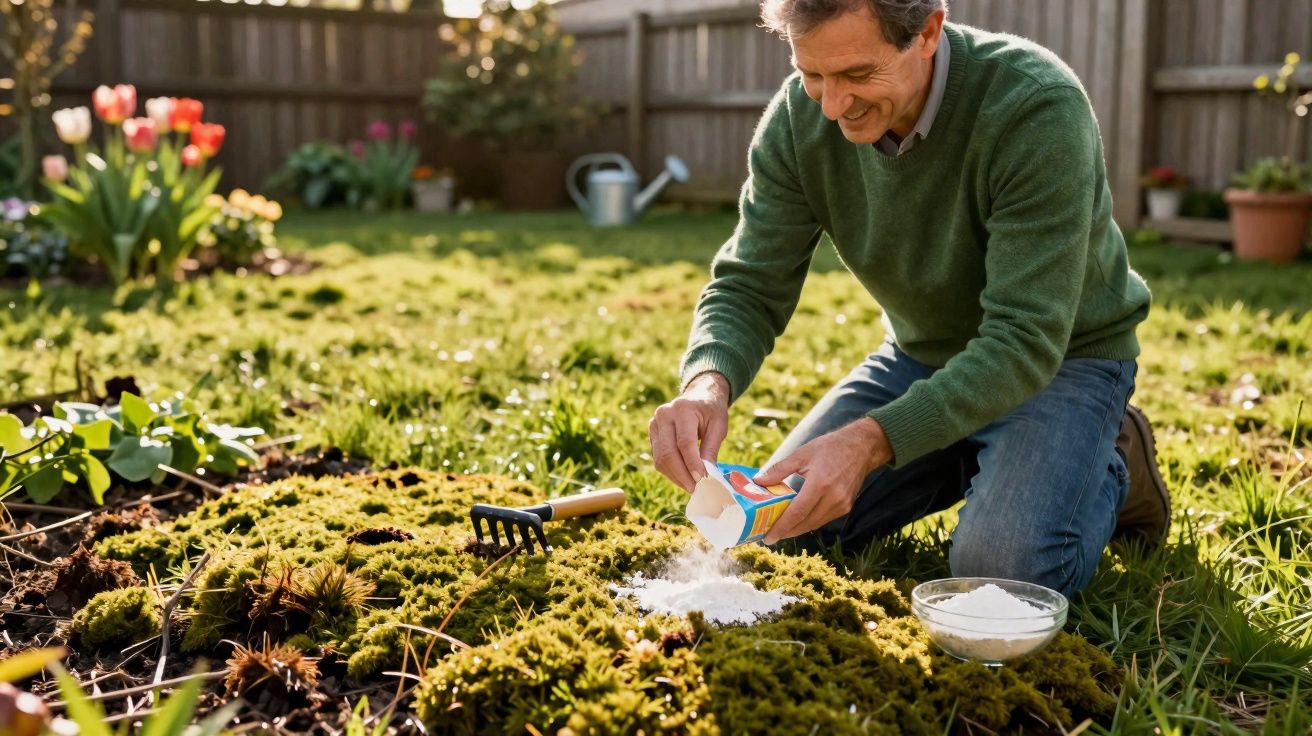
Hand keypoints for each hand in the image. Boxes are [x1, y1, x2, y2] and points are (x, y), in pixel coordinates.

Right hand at [648, 372, 730, 491]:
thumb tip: (706, 476)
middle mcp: (664, 415)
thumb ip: (711, 449)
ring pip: (660, 459)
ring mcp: (654, 424)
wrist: (698, 396)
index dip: (692, 464)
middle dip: (682, 475)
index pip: (684, 443)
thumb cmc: (711, 411)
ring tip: (690, 486)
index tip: (703, 480)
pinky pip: (658, 458)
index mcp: (683, 409)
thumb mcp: (719, 426)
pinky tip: (683, 477)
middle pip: (668, 453)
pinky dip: (670, 471)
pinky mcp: (652, 433)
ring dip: (675, 476)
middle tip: (695, 489)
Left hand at [755, 417, 892, 543]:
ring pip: (814, 524)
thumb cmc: (830, 447)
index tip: (768, 538)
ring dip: (797, 529)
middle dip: (786, 532)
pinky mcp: (846, 507)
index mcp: (820, 484)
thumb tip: (758, 481)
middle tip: (769, 536)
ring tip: (780, 530)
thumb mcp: (801, 454)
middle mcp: (833, 498)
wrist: (861, 447)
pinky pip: (823, 520)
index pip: (797, 513)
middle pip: (805, 523)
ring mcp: (841, 505)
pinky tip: (798, 521)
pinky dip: (809, 522)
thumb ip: (779, 469)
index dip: (781, 527)